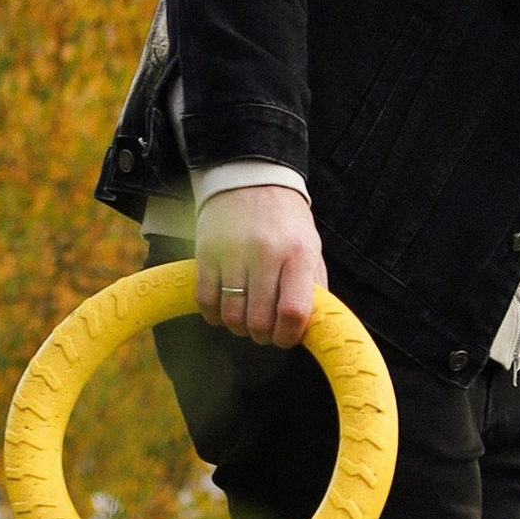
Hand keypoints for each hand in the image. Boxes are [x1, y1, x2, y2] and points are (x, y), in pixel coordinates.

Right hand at [194, 183, 325, 347]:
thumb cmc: (286, 222)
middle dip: (263, 335)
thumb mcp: (310, 248)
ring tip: (246, 320)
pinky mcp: (206, 253)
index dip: (288, 335)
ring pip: (232, 315)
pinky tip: (225, 309)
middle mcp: (266, 253)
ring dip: (239, 327)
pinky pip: (206, 302)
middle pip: (259, 320)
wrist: (251, 180)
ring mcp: (233, 253)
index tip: (286, 338)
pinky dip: (215, 315)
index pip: (293, 311)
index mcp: (298, 254)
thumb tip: (310, 327)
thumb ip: (313, 287)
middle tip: (265, 331)